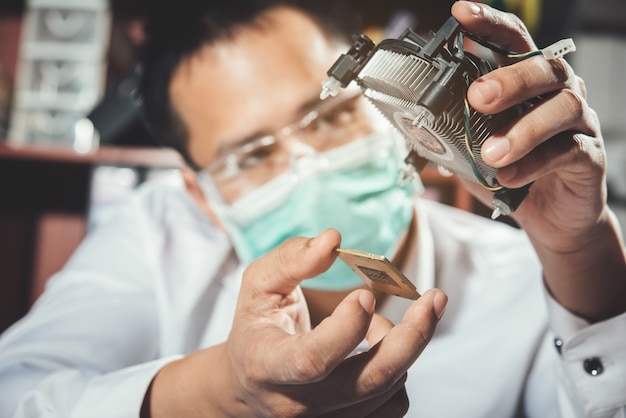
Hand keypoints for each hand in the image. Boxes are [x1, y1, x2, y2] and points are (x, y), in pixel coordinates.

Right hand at [144, 229, 446, 416]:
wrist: (249, 386)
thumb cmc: (255, 327)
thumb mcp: (258, 286)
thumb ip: (290, 259)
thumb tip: (332, 239)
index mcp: (268, 365)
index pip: (312, 359)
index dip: (347, 328)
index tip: (366, 293)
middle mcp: (297, 404)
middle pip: (369, 382)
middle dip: (411, 338)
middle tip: (434, 298)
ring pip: (388, 389)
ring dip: (398, 345)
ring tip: (375, 322)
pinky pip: (395, 403)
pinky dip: (398, 368)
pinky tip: (376, 347)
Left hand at [453, 1, 603, 247]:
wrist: (551, 216)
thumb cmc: (514, 174)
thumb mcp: (475, 152)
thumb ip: (454, 135)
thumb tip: (413, 127)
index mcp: (526, 84)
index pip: (512, 42)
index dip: (489, 25)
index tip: (461, 15)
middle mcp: (556, 94)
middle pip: (544, 68)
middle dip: (510, 79)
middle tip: (478, 98)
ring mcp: (577, 122)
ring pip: (561, 107)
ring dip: (523, 129)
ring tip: (491, 153)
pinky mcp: (588, 155)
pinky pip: (566, 150)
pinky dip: (534, 163)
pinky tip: (508, 176)